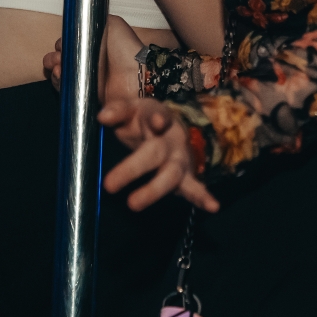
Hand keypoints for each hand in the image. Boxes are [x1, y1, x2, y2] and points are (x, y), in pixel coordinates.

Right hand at [44, 18, 146, 108]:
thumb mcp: (112, 24)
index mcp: (91, 46)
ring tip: (59, 67)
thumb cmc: (127, 49)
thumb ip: (94, 19)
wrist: (136, 75)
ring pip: (59, 75)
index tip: (61, 46)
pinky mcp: (84, 95)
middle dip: (54, 58)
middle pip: (59, 60)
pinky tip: (61, 76)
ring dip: (54, 69)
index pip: (66, 45)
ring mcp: (85, 80)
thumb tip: (76, 23)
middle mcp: (86, 63)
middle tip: (59, 58)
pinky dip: (59, 83)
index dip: (61, 45)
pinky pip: (64, 90)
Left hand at [100, 96, 218, 212]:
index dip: (157, 118)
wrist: (165, 127)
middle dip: (133, 168)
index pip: (157, 115)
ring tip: (133, 204)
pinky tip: (213, 206)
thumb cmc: (144, 120)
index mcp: (158, 116)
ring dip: (153, 190)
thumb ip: (118, 111)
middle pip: (154, 152)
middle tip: (108, 185)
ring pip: (170, 175)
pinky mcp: (186, 177)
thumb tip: (103, 116)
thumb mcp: (131, 110)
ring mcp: (180, 159)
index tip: (156, 123)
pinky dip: (202, 197)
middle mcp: (172, 138)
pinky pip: (194, 188)